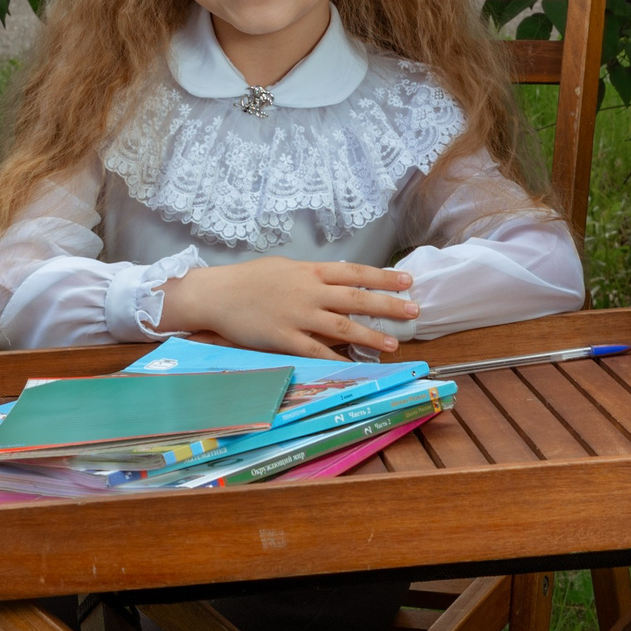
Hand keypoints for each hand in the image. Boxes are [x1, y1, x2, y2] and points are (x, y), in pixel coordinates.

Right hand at [156, 257, 418, 357]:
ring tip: (393, 343)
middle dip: (388, 305)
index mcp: (310, 272)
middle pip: (356, 298)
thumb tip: (337, 281)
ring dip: (370, 334)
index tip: (408, 281)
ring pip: (342, 325)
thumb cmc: (249, 279)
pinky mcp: (284, 337)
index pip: (355, 273)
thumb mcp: (285, 268)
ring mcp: (297, 315)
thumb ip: (312, 276)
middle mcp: (309, 292)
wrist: (216, 294)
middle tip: (414, 310)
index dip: (384, 277)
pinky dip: (336, 356)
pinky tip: (355, 362)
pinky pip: (315, 349)